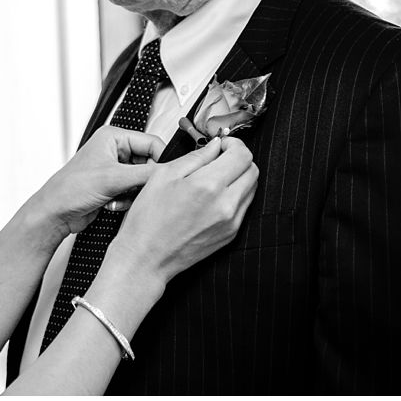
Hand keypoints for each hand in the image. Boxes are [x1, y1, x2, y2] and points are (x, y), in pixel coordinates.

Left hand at [31, 126, 164, 237]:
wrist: (56, 212)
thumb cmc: (71, 188)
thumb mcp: (113, 178)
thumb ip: (145, 174)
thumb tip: (168, 172)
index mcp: (113, 137)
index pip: (151, 143)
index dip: (161, 160)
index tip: (167, 177)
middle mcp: (115, 150)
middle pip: (149, 163)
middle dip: (143, 181)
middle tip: (135, 190)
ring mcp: (115, 168)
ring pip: (143, 180)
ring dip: (133, 193)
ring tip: (118, 196)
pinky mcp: (114, 185)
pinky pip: (134, 192)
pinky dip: (127, 200)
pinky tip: (112, 203)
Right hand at [110, 136, 257, 283]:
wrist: (147, 257)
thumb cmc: (149, 218)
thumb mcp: (164, 175)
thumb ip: (194, 157)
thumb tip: (213, 146)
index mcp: (209, 186)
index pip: (242, 155)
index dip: (232, 143)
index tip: (219, 143)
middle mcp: (226, 205)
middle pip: (252, 170)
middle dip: (238, 158)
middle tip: (218, 156)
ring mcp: (231, 222)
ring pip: (251, 188)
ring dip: (239, 176)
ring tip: (214, 175)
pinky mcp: (231, 235)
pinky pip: (244, 206)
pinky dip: (235, 194)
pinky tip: (213, 194)